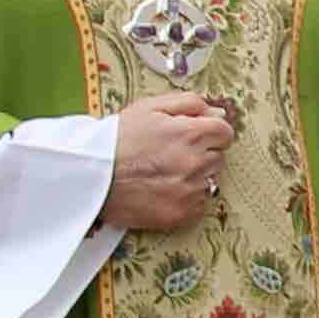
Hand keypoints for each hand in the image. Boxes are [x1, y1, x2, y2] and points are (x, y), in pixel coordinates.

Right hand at [102, 92, 236, 232]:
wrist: (92, 176)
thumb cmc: (118, 139)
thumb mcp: (150, 107)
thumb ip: (189, 103)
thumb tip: (218, 113)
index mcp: (190, 134)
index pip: (225, 132)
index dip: (210, 132)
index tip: (195, 136)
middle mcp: (195, 163)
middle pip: (218, 157)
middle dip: (202, 153)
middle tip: (173, 153)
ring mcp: (189, 191)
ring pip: (210, 181)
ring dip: (196, 176)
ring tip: (166, 172)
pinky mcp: (181, 213)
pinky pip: (199, 204)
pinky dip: (187, 197)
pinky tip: (165, 189)